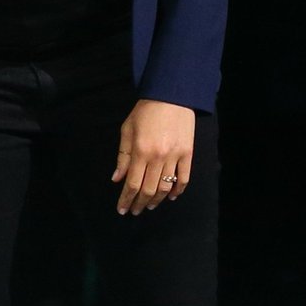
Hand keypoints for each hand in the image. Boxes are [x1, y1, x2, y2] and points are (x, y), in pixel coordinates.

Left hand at [111, 99, 194, 215]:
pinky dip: (177, 191)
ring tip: (149, 205)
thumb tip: (117, 179)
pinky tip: (170, 197)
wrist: (170, 95)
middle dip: (140, 203)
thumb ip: (122, 156)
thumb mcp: (127, 129)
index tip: (122, 209)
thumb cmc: (145, 111)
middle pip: (148, 189)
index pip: (132, 184)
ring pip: (165, 188)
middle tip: (135, 210)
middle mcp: (158, 157)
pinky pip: (184, 179)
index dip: (126, 199)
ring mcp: (175, 156)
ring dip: (156, 200)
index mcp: (140, 151)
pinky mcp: (188, 154)